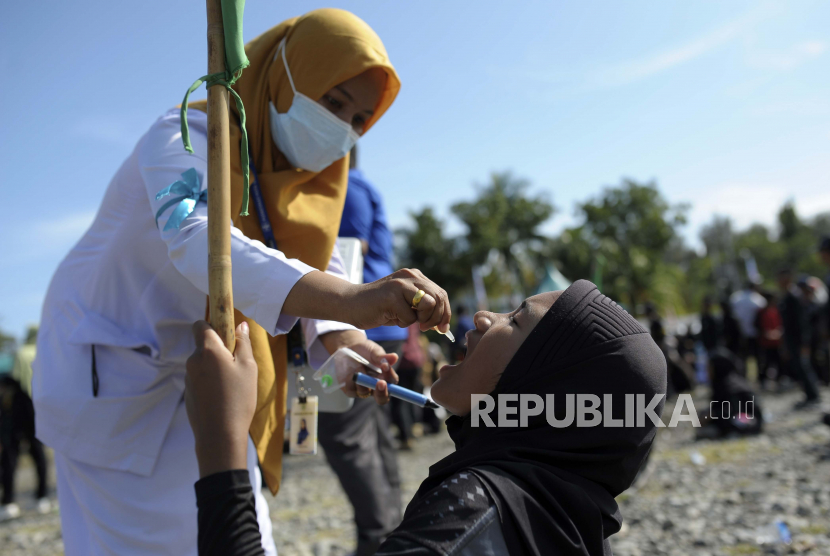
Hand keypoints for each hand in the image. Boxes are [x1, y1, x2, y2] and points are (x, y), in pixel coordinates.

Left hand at [185, 321, 256, 477]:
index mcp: (208, 350)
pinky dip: (210, 382)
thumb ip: (243, 343)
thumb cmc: (239, 398)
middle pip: (204, 346)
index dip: (213, 325)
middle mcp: (193, 361)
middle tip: (238, 366)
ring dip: (215, 368)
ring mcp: (188, 378)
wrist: (219, 434)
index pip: (200, 325)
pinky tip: (223, 397)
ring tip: (233, 386)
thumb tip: (241, 325)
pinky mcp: (188, 393)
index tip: (227, 334)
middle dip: (219, 350)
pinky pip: (200, 379)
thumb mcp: (249, 368)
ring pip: (203, 364)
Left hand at [319, 330, 398, 404]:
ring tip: (358, 366)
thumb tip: (395, 357)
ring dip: (362, 380)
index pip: (392, 383)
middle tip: (381, 383)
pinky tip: (349, 371)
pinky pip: (351, 390)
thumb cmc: (365, 350)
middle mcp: (375, 387)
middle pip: (382, 399)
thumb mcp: (374, 351)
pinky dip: (350, 379)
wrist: (348, 348)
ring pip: (364, 392)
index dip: (390, 377)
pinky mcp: (350, 390)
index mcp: (385, 378)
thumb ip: (382, 357)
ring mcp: (363, 390)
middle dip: (382, 392)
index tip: (385, 366)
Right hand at [351, 268, 451, 332]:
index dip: (445, 312)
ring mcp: (400, 284)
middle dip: (437, 318)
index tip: (443, 328)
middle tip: (425, 328)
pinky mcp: (391, 296)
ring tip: (405, 320)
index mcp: (415, 276)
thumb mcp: (405, 305)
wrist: (350, 303)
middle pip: (439, 298)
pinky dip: (402, 323)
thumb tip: (443, 323)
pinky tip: (389, 317)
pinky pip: (410, 317)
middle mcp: (410, 276)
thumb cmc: (379, 308)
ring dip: (421, 320)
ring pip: (429, 305)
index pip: (441, 293)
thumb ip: (423, 308)